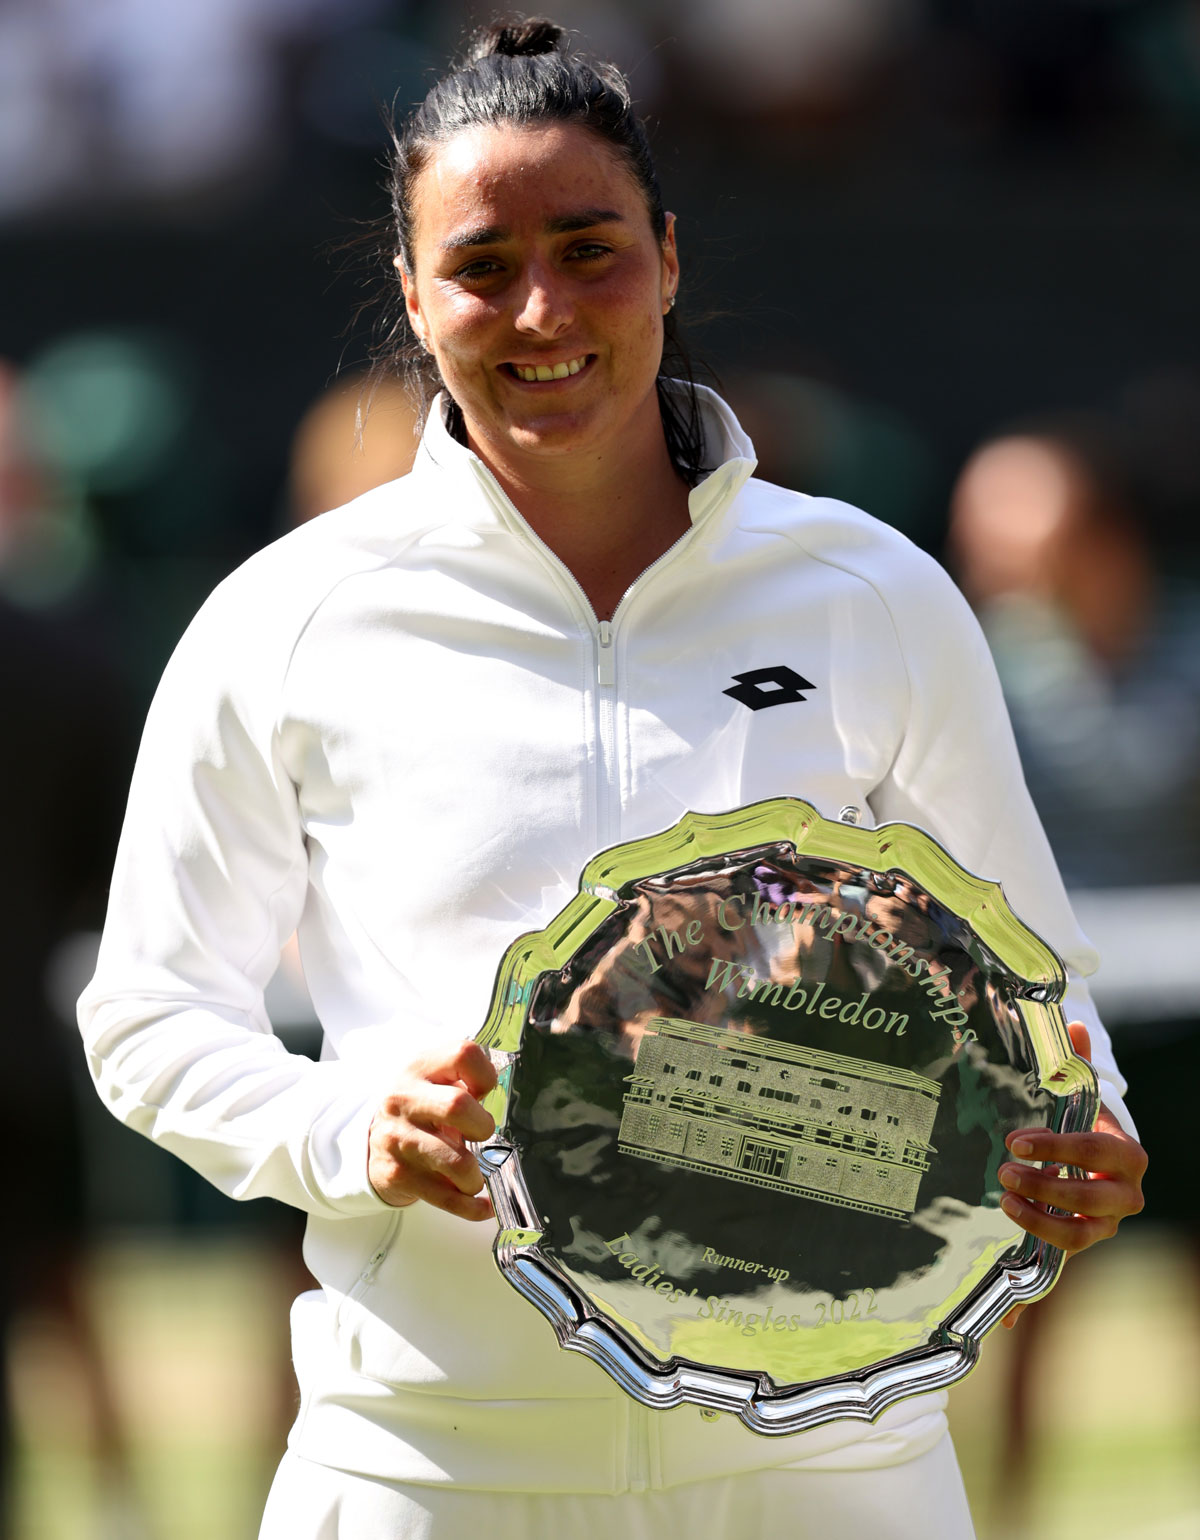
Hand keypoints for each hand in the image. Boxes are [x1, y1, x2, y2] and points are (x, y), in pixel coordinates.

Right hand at [368, 1040, 497, 1219]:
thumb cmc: (418, 1108)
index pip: (462, 1055)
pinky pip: (444, 1196)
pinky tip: (483, 1206)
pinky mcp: (397, 1174)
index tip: (484, 1092)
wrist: (371, 1139)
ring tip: (476, 1175)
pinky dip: (471, 1207)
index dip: (485, 1075)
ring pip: (455, 1161)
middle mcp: (403, 1099)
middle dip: (482, 1126)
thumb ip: (466, 1080)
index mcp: (420, 1068)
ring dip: (476, 1175)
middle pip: (458, 1106)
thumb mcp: (434, 1081)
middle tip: (481, 1135)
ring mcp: (398, 1138)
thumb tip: (501, 1096)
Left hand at [998, 1023, 1145, 1326]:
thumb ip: (1075, 1063)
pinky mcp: (1072, 1253)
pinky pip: (1054, 1280)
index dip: (1062, 1148)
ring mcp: (1099, 1230)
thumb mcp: (1078, 1095)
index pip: (1099, 1153)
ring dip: (1040, 1226)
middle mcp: (1121, 1200)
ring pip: (1078, 1240)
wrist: (1091, 1163)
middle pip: (1093, 1203)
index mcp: (1126, 1158)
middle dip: (1050, 1187)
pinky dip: (1029, 1304)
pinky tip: (1003, 1319)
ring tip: (1004, 1202)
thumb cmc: (1081, 1124)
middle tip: (1006, 1170)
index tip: (1019, 1139)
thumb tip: (1072, 1020)